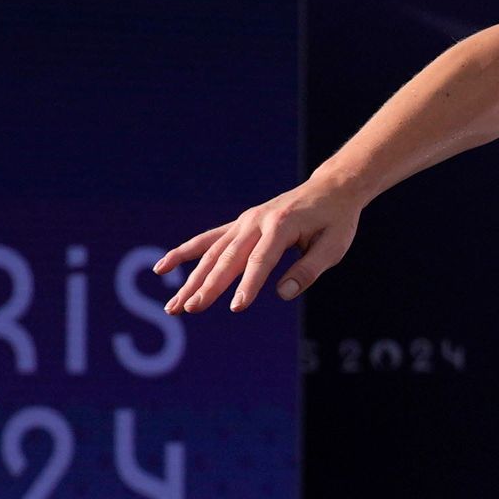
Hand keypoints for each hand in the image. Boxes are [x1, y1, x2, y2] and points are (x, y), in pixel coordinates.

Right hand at [160, 179, 363, 311]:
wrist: (330, 189)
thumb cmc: (336, 220)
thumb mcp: (334, 245)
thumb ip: (309, 270)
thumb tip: (283, 293)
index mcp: (282, 225)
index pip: (261, 260)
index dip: (249, 284)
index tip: (237, 307)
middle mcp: (257, 221)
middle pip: (228, 258)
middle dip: (208, 286)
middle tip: (190, 310)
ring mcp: (244, 222)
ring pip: (212, 253)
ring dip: (191, 279)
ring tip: (175, 305)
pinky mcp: (239, 224)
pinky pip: (207, 240)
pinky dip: (184, 253)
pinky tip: (162, 269)